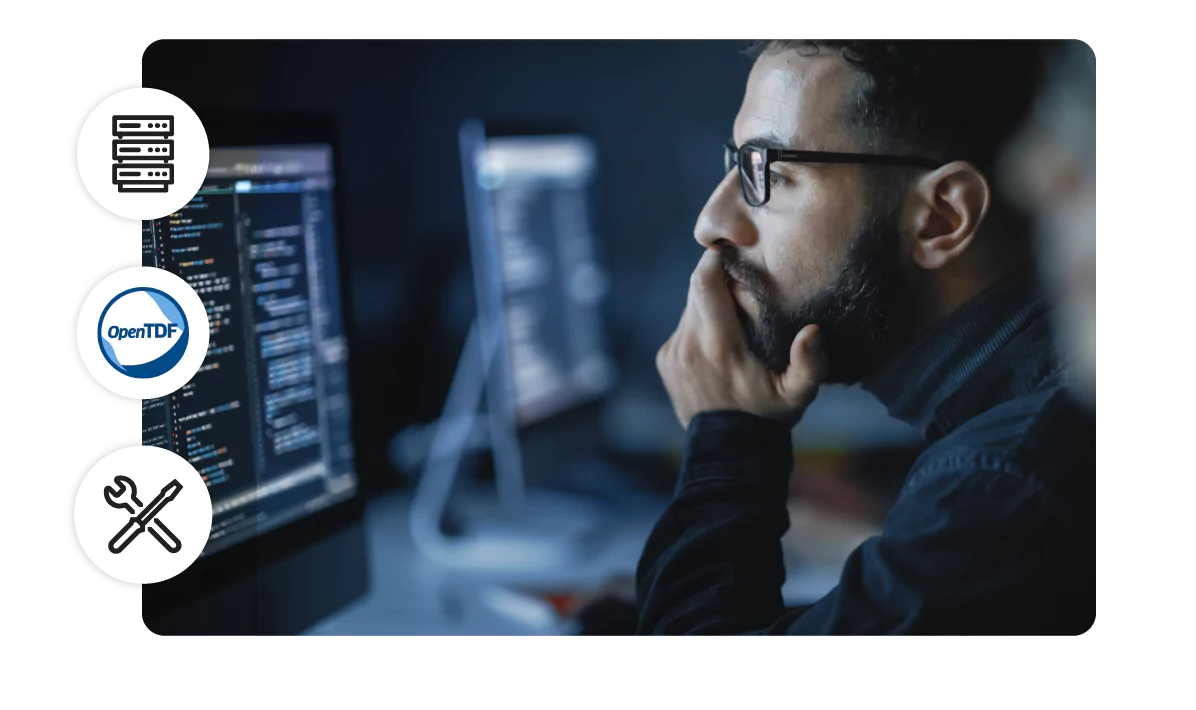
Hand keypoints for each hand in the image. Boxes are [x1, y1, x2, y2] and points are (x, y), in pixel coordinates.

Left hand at [656, 249, 827, 428]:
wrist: (729, 449)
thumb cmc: (768, 416)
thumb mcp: (798, 395)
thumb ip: (810, 364)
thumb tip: (812, 331)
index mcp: (719, 345)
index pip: (704, 283)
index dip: (714, 259)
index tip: (731, 249)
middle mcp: (690, 344)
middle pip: (696, 290)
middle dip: (716, 280)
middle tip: (741, 283)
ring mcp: (673, 352)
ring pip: (689, 308)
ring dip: (709, 305)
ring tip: (734, 318)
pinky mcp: (665, 359)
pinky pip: (682, 328)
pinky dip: (699, 327)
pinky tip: (719, 344)